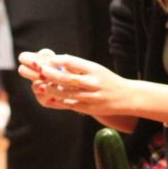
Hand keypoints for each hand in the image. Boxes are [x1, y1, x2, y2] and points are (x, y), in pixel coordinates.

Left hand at [17, 50, 132, 116]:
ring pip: (67, 93)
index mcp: (94, 69)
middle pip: (67, 79)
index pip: (73, 62)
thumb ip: (79, 67)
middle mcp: (93, 82)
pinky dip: (59, 101)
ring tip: (41, 85)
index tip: (48, 60)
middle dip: (50, 75)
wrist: (127, 96)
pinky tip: (51, 97)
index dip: (58, 61)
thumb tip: (58, 61)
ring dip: (52, 89)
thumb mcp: (97, 70)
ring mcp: (92, 97)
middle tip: (40, 71)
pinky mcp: (90, 108)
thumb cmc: (108, 81)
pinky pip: (71, 105)